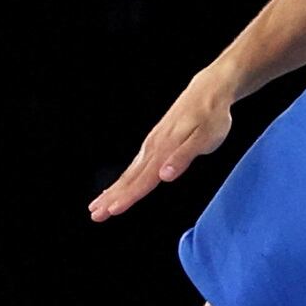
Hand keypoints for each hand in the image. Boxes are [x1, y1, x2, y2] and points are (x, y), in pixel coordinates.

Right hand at [88, 71, 233, 220]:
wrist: (209, 90)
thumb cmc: (211, 116)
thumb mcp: (204, 139)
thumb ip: (183, 158)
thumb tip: (164, 176)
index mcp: (164, 150)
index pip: (143, 180)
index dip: (128, 197)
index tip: (111, 210)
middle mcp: (154, 148)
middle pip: (129, 178)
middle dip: (111, 197)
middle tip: (94, 214)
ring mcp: (153, 144)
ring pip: (130, 172)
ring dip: (113, 189)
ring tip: (97, 204)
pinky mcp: (155, 141)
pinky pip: (135, 165)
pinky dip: (124, 178)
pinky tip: (120, 184)